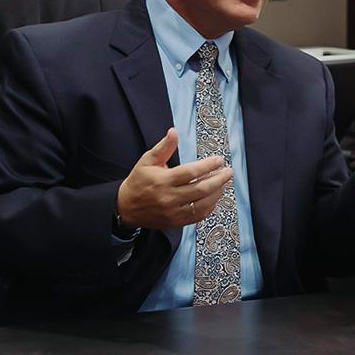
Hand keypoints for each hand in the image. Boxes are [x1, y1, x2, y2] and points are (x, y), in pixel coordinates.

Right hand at [116, 127, 233, 229]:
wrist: (126, 208)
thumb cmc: (138, 181)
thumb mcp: (147, 160)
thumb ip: (163, 147)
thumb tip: (174, 131)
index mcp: (163, 180)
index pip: (191, 172)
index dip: (208, 165)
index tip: (219, 160)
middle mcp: (169, 197)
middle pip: (201, 189)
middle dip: (218, 180)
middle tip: (228, 172)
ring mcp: (173, 212)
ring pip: (202, 204)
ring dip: (217, 193)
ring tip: (223, 183)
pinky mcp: (175, 222)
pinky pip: (197, 217)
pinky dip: (209, 207)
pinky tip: (214, 198)